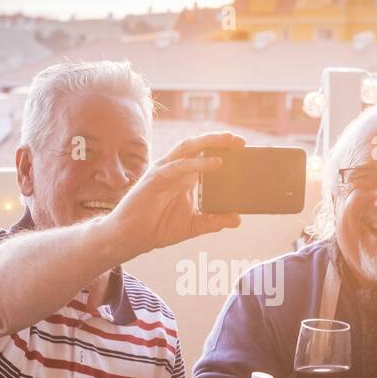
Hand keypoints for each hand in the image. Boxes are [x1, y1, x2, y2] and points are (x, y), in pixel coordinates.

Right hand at [105, 132, 243, 254]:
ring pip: (187, 148)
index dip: (222, 148)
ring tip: (229, 141)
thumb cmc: (159, 228)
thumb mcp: (194, 225)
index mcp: (184, 176)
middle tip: (240, 141)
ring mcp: (164, 172)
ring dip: (209, 142)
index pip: (204, 154)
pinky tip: (215, 163)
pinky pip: (178, 167)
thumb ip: (214, 221)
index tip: (243, 148)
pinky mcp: (154, 179)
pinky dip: (197, 163)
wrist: (133, 238)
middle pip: (198, 146)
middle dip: (219, 139)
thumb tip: (238, 220)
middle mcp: (175, 169)